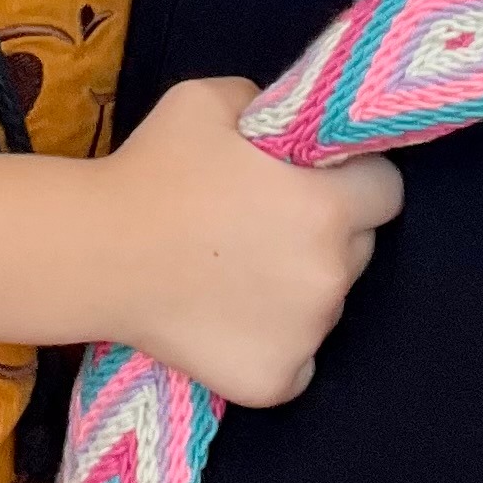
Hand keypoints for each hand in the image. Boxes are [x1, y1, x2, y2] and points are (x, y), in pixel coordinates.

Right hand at [97, 76, 399, 407]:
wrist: (96, 253)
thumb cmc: (152, 170)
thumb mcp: (208, 100)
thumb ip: (268, 105)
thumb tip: (288, 124)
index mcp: (328, 206)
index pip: (386, 191)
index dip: (353, 180)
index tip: (313, 180)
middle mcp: (332, 275)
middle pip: (358, 250)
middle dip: (325, 235)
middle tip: (262, 225)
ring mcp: (308, 336)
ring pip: (326, 304)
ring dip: (297, 288)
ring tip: (232, 273)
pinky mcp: (276, 382)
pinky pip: (297, 361)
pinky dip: (273, 344)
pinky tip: (227, 320)